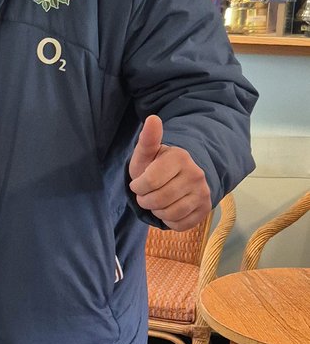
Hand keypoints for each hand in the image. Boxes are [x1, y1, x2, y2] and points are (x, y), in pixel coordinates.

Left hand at [128, 114, 211, 230]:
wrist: (181, 176)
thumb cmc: (157, 165)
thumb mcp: (147, 153)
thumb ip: (148, 139)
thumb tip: (152, 119)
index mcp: (180, 158)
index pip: (149, 182)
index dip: (138, 187)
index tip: (139, 183)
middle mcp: (196, 174)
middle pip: (158, 200)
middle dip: (145, 200)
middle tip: (146, 195)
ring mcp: (203, 193)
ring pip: (169, 214)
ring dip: (157, 211)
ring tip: (158, 201)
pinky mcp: (205, 209)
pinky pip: (180, 225)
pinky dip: (169, 221)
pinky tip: (169, 209)